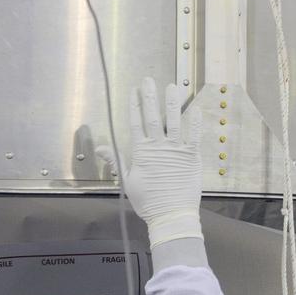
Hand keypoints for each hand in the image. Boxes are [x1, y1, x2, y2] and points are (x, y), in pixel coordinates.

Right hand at [96, 77, 204, 246]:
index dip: (134, 106)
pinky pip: (194, 135)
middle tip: (149, 80)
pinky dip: (194, 122)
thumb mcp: (127, 180)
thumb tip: (100, 147)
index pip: (136, 123)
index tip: (133, 90)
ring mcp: (177, 150)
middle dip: (150, 97)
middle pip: (153, 117)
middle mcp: (158, 147)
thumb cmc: (148, 200)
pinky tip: (194, 108)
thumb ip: (116, 160)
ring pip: (174, 121)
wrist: (171, 214)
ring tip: (172, 86)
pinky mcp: (192, 156)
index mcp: (141, 152)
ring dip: (172, 102)